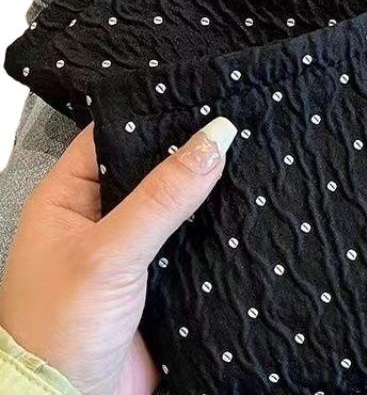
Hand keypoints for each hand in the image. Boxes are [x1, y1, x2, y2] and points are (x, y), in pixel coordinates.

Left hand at [0, 116, 236, 394]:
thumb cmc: (56, 331)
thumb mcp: (109, 253)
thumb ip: (162, 196)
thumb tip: (213, 139)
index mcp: (68, 198)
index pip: (113, 135)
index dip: (154, 114)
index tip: (200, 95)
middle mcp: (100, 218)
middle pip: (152, 168)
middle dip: (190, 152)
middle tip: (235, 125)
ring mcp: (131, 249)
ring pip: (177, 204)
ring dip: (208, 192)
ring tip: (250, 158)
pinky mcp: (160, 278)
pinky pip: (193, 240)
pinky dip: (217, 228)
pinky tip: (245, 211)